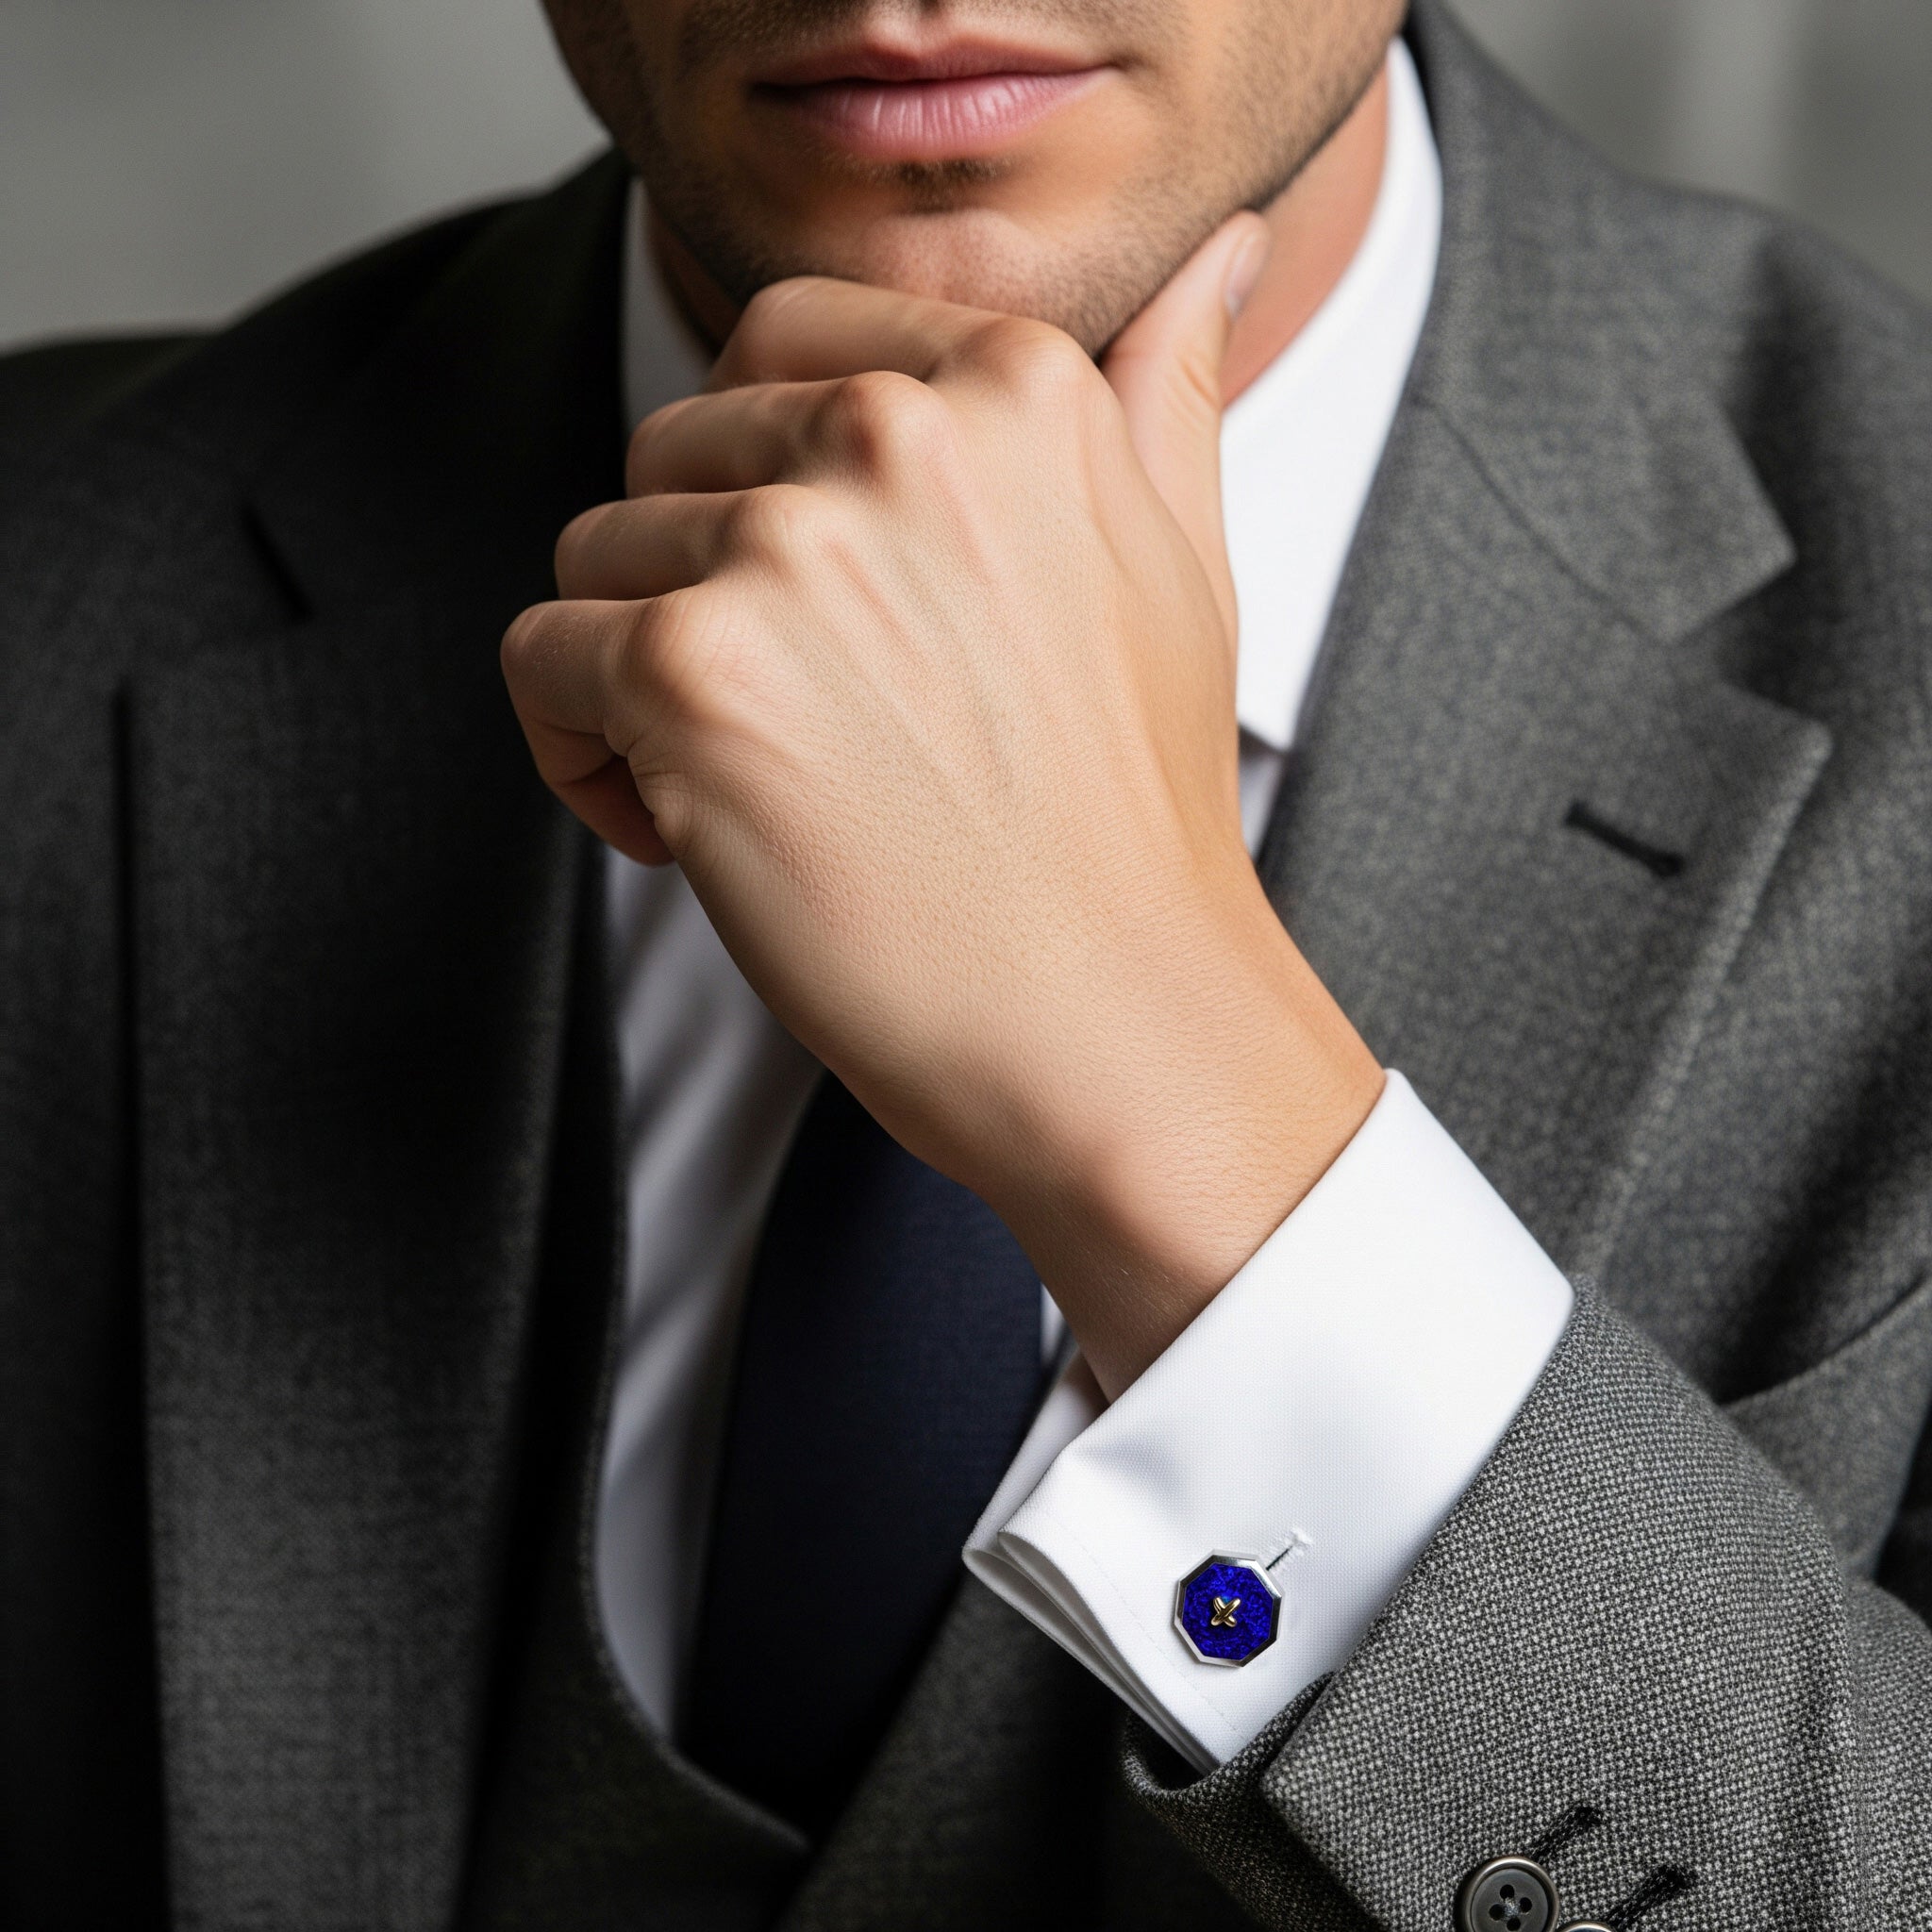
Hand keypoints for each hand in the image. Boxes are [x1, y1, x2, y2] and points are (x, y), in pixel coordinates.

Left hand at [502, 217, 1381, 1396]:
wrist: (1115, 1019)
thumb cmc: (1137, 816)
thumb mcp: (1183, 567)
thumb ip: (1164, 391)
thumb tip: (1221, 253)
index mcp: (1014, 383)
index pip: (783, 344)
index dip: (767, 478)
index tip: (824, 602)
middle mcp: (897, 431)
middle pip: (677, 450)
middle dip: (705, 583)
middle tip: (804, 721)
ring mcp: (791, 546)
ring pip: (599, 554)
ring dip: (641, 673)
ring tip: (754, 784)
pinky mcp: (691, 670)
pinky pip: (542, 658)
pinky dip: (579, 752)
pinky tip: (684, 833)